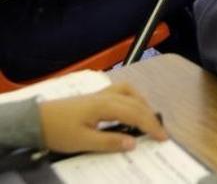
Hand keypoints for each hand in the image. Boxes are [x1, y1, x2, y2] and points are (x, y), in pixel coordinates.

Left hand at [39, 83, 167, 153]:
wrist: (35, 120)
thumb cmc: (58, 131)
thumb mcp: (82, 141)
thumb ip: (109, 141)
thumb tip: (133, 143)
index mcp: (106, 106)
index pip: (136, 114)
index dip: (151, 126)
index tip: (163, 137)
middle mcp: (107, 96)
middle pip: (136, 103)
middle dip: (151, 117)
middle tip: (161, 132)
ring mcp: (101, 94)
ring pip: (130, 92)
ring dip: (143, 104)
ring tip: (147, 117)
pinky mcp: (94, 96)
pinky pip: (121, 91)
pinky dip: (132, 97)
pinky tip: (130, 107)